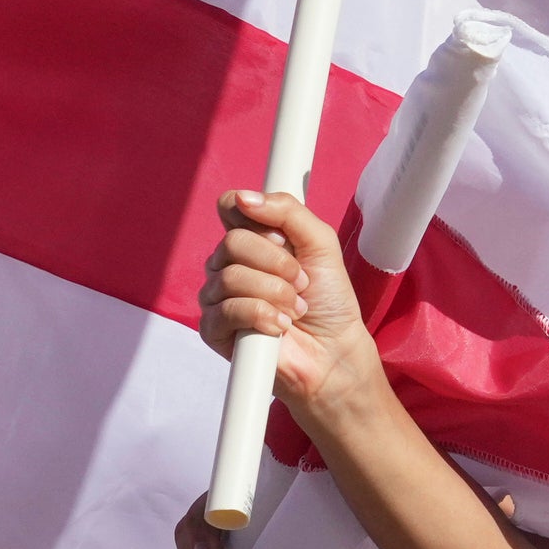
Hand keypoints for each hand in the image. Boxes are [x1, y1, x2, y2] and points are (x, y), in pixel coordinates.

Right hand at [205, 187, 381, 431]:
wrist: (334, 352)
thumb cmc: (329, 300)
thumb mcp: (320, 243)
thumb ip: (287, 211)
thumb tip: (245, 197)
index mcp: (252, 239)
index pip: (230, 206)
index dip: (255, 216)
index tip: (284, 237)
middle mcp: (229, 264)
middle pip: (232, 241)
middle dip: (278, 263)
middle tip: (300, 282)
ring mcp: (219, 297)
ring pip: (231, 275)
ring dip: (275, 293)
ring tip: (294, 309)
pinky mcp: (214, 330)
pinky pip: (227, 309)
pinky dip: (262, 316)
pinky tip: (279, 327)